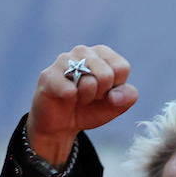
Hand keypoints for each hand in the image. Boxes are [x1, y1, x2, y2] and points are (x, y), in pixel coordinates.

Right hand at [26, 44, 137, 166]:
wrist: (62, 124)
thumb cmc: (90, 109)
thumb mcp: (115, 106)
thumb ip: (127, 97)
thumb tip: (115, 95)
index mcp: (102, 54)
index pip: (121, 68)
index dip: (115, 88)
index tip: (105, 92)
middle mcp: (83, 51)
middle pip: (106, 75)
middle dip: (101, 94)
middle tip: (89, 96)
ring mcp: (64, 60)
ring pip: (89, 82)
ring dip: (86, 97)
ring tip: (78, 97)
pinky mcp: (48, 75)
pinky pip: (69, 90)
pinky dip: (71, 100)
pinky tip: (65, 98)